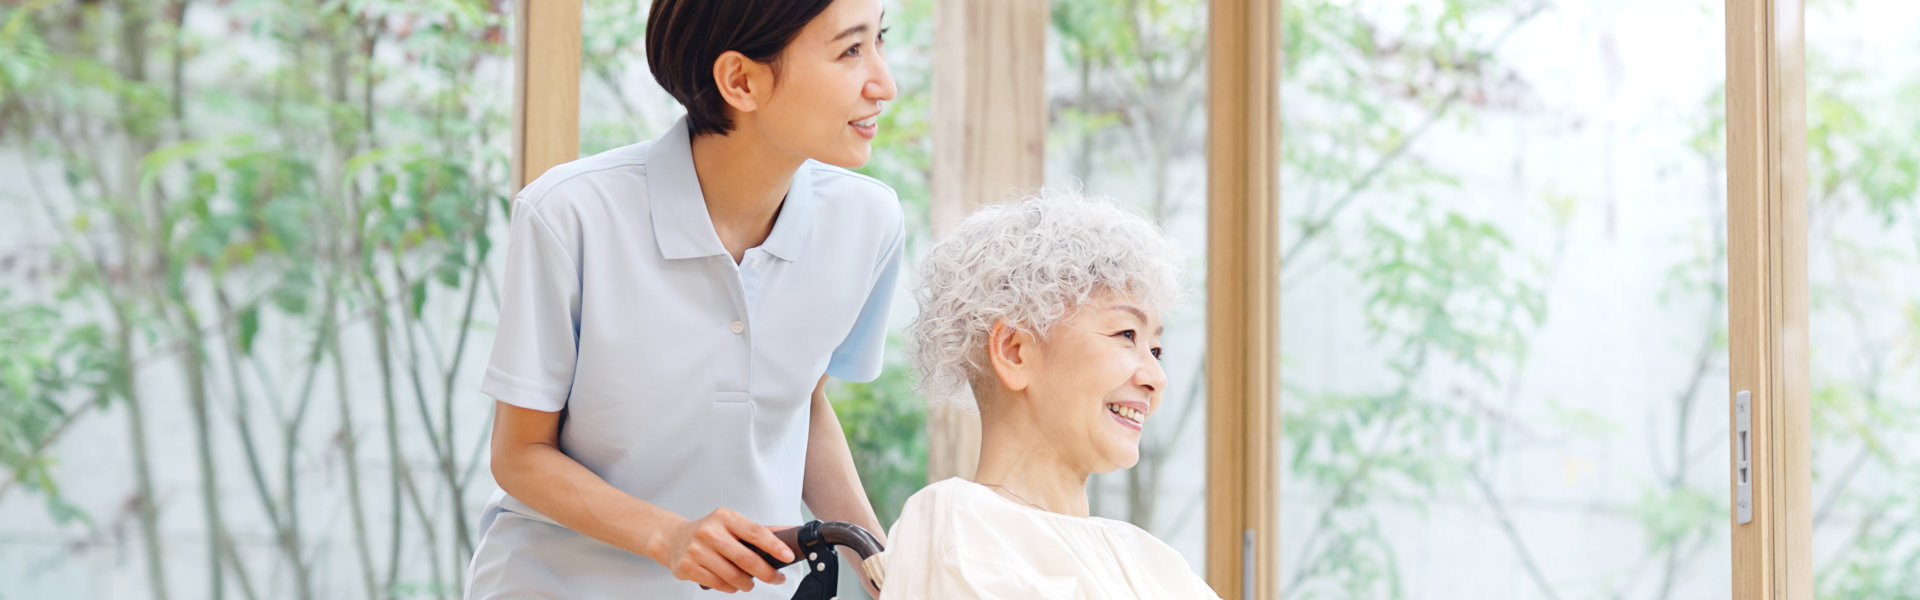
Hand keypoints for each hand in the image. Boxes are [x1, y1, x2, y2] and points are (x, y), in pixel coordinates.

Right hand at [657, 508, 793, 592]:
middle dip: (765, 572)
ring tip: (750, 582)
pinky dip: (731, 588)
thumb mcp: (732, 524)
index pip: (755, 532)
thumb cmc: (709, 531)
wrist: (674, 539)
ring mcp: (696, 550)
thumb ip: (759, 530)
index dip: (774, 546)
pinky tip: (732, 584)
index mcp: (725, 517)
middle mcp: (709, 532)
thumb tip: (789, 533)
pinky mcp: (687, 567)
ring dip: (747, 583)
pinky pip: (718, 584)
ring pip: (732, 576)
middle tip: (775, 578)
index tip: (788, 556)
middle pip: (746, 558)